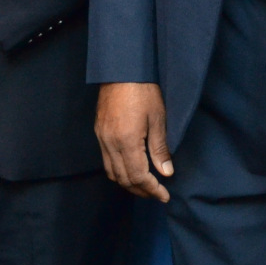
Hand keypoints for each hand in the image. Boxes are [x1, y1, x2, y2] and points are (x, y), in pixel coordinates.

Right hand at [96, 82, 173, 201]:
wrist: (122, 68)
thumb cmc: (143, 90)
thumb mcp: (158, 119)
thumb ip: (160, 149)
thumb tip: (166, 172)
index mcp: (126, 141)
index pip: (139, 176)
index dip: (152, 189)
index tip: (164, 196)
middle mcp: (110, 143)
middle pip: (123, 179)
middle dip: (141, 190)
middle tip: (157, 194)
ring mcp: (102, 137)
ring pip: (112, 172)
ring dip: (128, 183)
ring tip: (145, 185)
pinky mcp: (99, 131)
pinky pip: (106, 160)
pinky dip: (119, 171)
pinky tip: (131, 168)